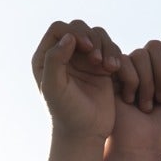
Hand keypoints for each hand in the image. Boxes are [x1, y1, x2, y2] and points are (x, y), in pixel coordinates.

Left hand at [31, 19, 122, 142]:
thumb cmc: (66, 113)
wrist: (85, 133)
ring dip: (106, 46)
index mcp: (46, 58)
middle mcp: (64, 55)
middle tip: (96, 59)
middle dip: (92, 39)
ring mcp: (83, 60)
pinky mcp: (100, 67)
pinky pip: (110, 48)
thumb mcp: (54, 88)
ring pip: (97, 35)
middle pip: (78, 28)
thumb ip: (55, 60)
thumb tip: (68, 37)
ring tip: (109, 67)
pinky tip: (113, 70)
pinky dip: (114, 55)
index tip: (85, 47)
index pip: (59, 29)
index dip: (73, 32)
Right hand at [104, 33, 160, 160]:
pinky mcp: (111, 77)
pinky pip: (126, 62)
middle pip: (158, 45)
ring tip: (147, 105)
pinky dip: (134, 83)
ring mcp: (127, 71)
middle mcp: (144, 67)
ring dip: (151, 82)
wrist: (144, 148)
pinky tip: (131, 101)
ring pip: (143, 53)